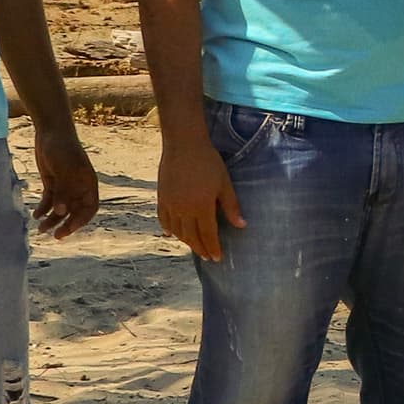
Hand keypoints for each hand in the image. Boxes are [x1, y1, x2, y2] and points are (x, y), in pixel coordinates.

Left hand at [31, 127, 98, 238]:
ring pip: (60, 208)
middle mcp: (78, 187)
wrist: (51, 131)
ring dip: (52, 220)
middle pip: (74, 211)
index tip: (70, 228)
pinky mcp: (52, 183)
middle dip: (66, 224)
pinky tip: (35, 215)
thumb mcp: (64, 169)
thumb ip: (64, 190)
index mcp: (88, 184)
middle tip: (56, 236)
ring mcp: (65, 185)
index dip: (82, 220)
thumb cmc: (63, 147)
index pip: (89, 207)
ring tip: (41, 229)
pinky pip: (49, 201)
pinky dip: (43, 209)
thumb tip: (61, 212)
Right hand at [154, 122, 242, 262]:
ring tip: (194, 246)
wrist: (183, 145)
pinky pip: (163, 219)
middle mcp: (184, 210)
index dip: (213, 248)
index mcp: (201, 207)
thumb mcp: (224, 184)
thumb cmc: (208, 162)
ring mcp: (170, 204)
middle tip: (207, 257)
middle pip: (191, 236)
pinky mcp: (161, 197)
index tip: (216, 258)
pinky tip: (172, 234)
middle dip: (200, 249)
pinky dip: (168, 229)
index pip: (208, 234)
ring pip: (177, 231)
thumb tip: (242, 226)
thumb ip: (231, 206)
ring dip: (185, 241)